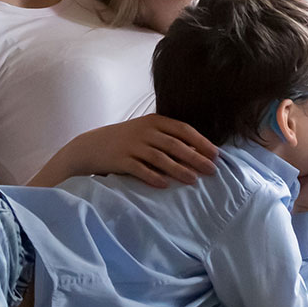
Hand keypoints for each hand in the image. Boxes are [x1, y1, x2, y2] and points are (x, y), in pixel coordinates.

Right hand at [59, 114, 218, 187]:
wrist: (91, 146)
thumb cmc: (126, 140)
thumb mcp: (146, 132)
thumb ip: (168, 138)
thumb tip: (198, 152)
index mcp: (154, 121)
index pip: (183, 129)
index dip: (201, 142)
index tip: (216, 154)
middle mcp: (145, 131)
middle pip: (175, 145)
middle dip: (196, 158)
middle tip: (212, 170)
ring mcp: (132, 145)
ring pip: (160, 158)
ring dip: (179, 169)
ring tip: (193, 180)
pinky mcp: (120, 159)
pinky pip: (140, 169)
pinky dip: (153, 177)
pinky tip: (165, 185)